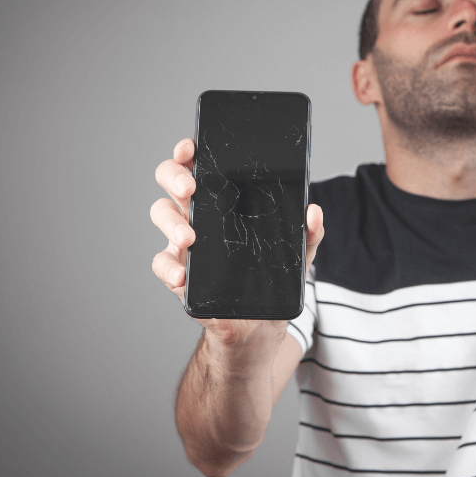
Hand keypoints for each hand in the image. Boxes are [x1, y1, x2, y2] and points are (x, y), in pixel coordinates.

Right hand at [151, 138, 324, 345]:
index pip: (202, 166)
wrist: (257, 330)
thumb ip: (308, 234)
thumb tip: (314, 212)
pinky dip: (167, 269)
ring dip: (171, 223)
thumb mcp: (297, 257)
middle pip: (171, 182)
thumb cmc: (272, 283)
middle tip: (190, 188)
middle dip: (174, 177)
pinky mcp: (180, 274)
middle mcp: (200, 215)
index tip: (191, 147)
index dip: (189, 152)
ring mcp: (186, 244)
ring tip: (189, 238)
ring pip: (162, 216)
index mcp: (225, 202)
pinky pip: (161, 264)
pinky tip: (181, 277)